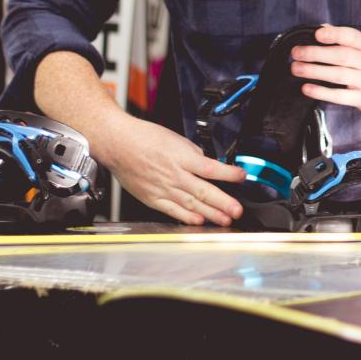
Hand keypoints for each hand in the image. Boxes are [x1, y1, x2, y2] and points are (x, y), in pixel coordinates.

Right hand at [97, 115, 246, 225]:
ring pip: (191, 204)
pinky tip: (199, 221)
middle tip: (237, 211)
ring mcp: (163, 188)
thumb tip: (206, 163)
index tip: (242, 177)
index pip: (211, 168)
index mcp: (181, 157)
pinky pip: (172, 210)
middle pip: (204, 191)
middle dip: (224, 203)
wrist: (118, 143)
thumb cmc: (144, 137)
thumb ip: (193, 154)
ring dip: (210, 214)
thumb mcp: (176, 139)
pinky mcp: (152, 198)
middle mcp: (174, 175)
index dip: (229, 174)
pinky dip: (187, 217)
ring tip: (225, 220)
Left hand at [290, 24, 360, 116]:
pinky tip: (307, 88)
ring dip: (315, 71)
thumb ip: (344, 39)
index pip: (351, 37)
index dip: (334, 34)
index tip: (317, 34)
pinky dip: (322, 92)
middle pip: (341, 55)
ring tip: (296, 68)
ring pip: (339, 75)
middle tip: (296, 52)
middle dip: (315, 53)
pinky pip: (341, 96)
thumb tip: (320, 29)